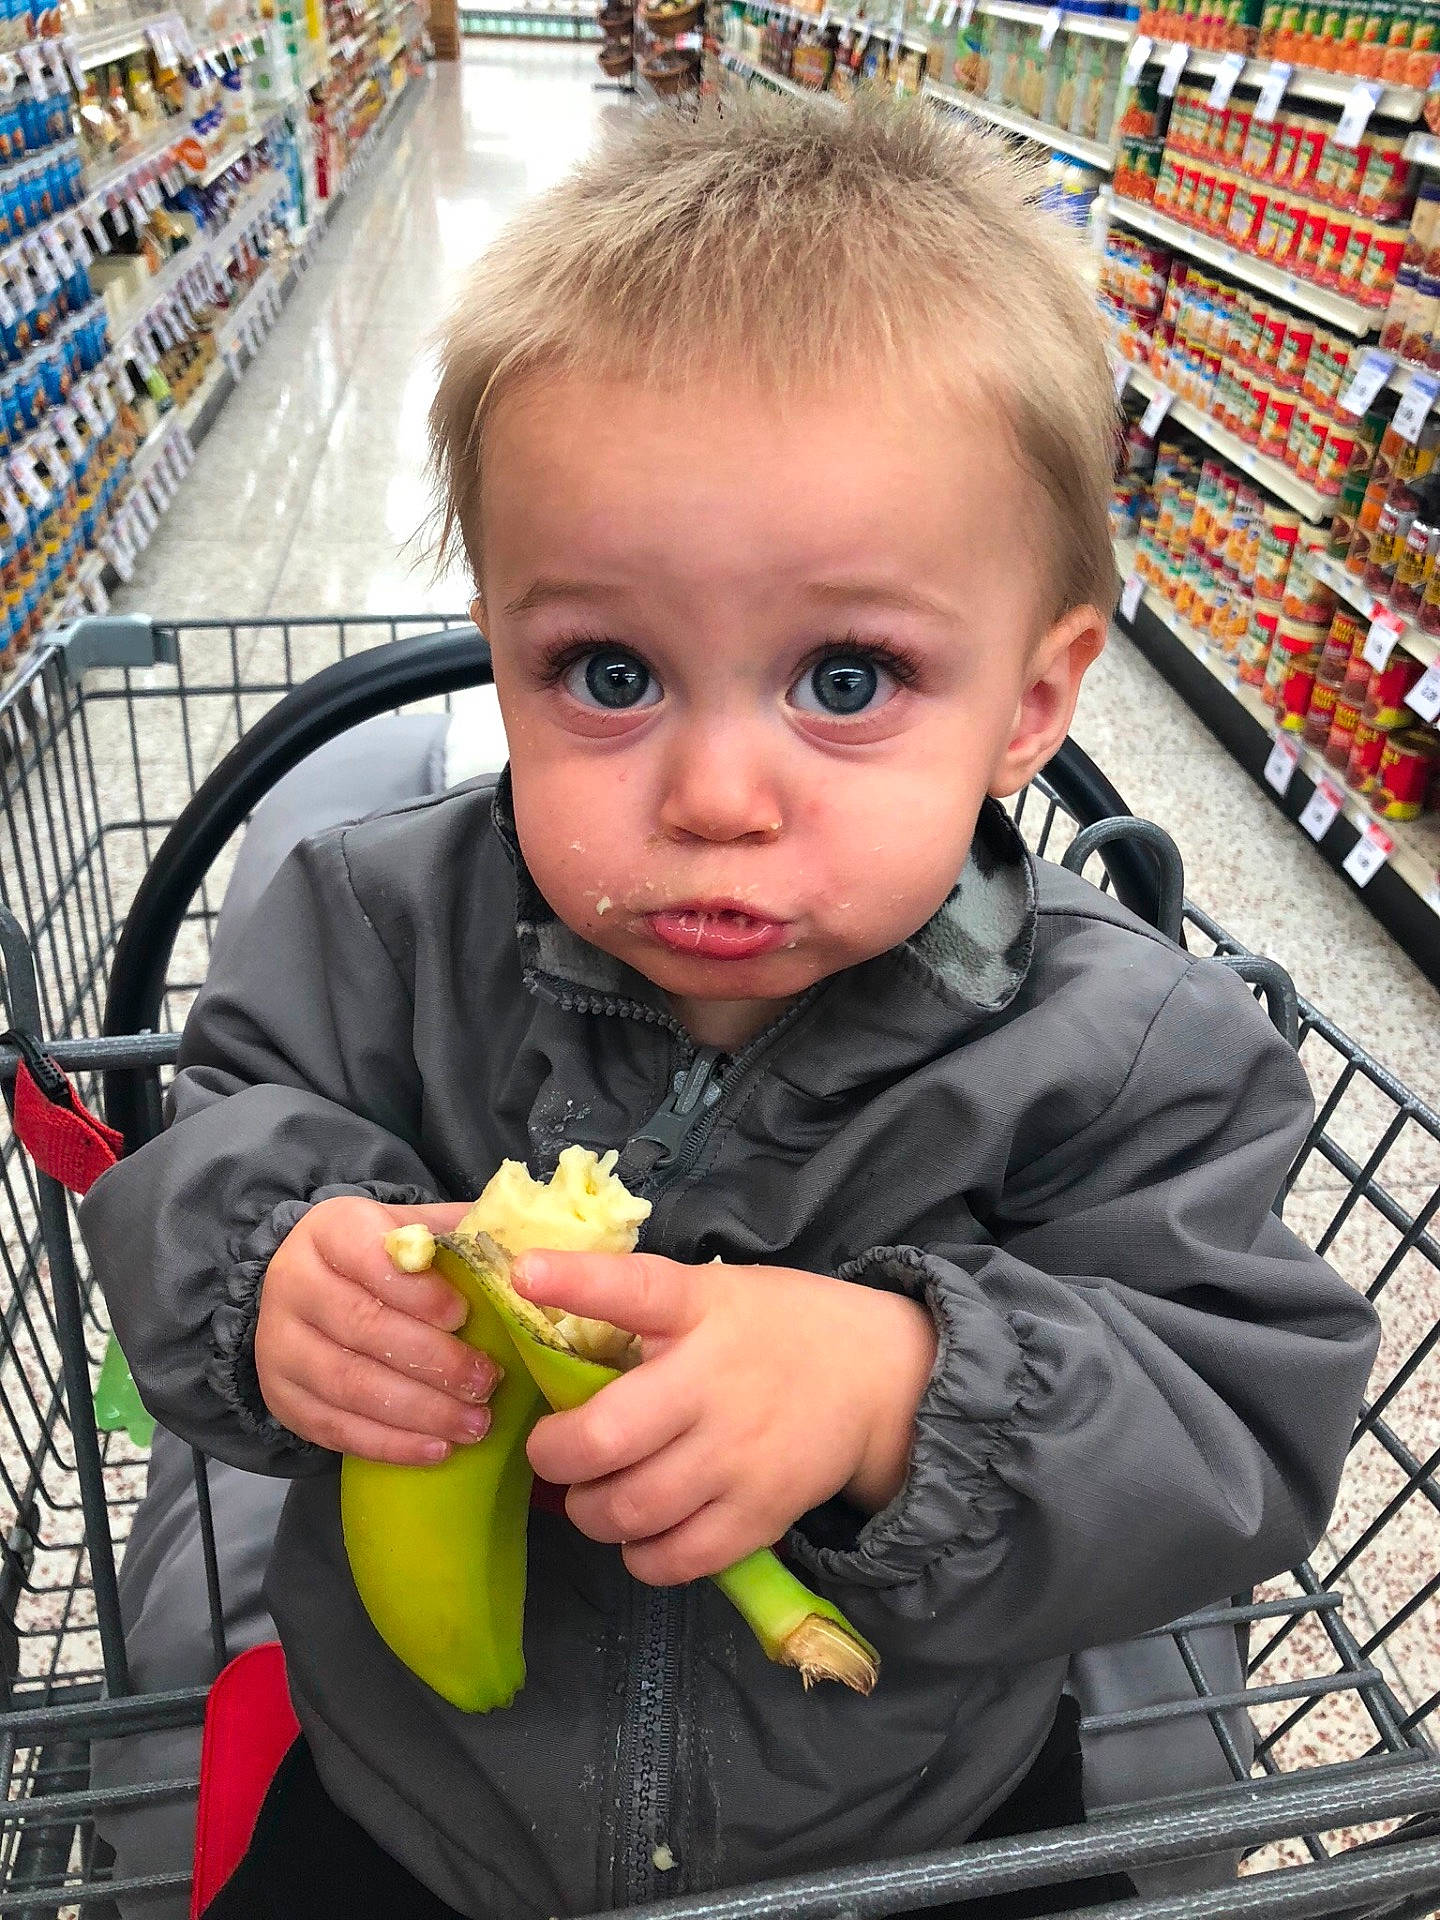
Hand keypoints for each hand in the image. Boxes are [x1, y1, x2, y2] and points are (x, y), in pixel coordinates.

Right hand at [254, 1195, 499, 1463]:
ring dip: (419, 1411)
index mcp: (330, 1230)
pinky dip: (389, 1444)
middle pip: (362, 1327)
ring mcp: (280, 1344)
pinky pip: (333, 1429)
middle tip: (487, 1383)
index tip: (462, 1315)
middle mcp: (294, 1283)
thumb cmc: (383, 1258)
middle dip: (432, 1361)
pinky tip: (436, 1450)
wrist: (310, 1287)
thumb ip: (462, 1236)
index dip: (417, 1290)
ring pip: (348, 1384)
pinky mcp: (282, 1397)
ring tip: (474, 1424)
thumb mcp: (415, 1229)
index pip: (368, 1257)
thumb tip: (530, 1255)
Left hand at [515, 1252, 936, 1585]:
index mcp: (701, 1310)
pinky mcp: (761, 1516)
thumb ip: (644, 1314)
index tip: (527, 1274)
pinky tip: (640, 1532)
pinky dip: (640, 1555)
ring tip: (593, 1494)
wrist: (876, 1378)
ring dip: (589, 1510)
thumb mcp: (715, 1295)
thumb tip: (544, 1329)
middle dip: (555, 1454)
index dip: (578, 1282)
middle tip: (553, 1450)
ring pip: (630, 1509)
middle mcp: (715, 1383)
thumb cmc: (774, 1329)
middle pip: (607, 1436)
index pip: (635, 1290)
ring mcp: (739, 1457)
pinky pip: (676, 1558)